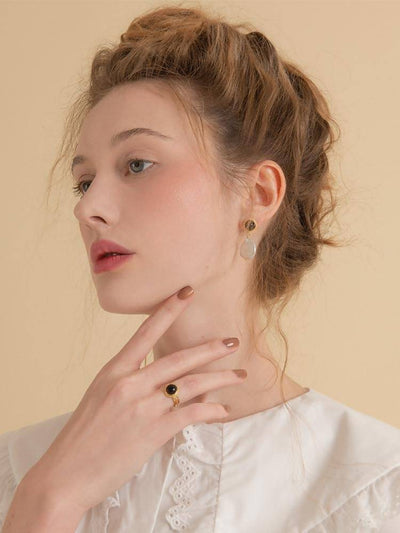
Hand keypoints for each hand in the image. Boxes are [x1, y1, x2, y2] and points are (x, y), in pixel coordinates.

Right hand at [24, 286, 245, 515]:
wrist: (65, 475)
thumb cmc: (82, 438)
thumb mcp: (101, 397)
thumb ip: (128, 383)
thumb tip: (160, 379)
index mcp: (113, 370)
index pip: (146, 332)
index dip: (169, 310)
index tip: (187, 292)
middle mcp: (129, 383)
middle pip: (179, 358)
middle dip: (211, 348)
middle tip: (233, 340)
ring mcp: (142, 407)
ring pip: (191, 384)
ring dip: (220, 378)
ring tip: (240, 375)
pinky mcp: (152, 432)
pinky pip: (191, 415)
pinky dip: (211, 411)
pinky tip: (222, 411)